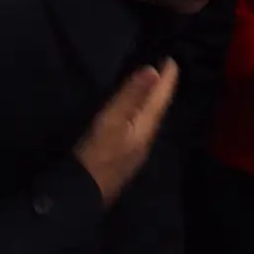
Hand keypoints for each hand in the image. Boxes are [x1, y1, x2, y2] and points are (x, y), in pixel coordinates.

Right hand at [74, 58, 179, 206]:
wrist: (81, 194)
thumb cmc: (98, 153)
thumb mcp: (113, 121)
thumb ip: (132, 96)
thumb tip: (154, 70)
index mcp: (146, 127)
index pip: (162, 98)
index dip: (168, 78)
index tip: (172, 59)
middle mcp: (146, 138)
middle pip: (158, 107)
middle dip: (162, 87)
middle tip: (164, 67)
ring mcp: (135, 149)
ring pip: (149, 117)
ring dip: (152, 99)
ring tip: (152, 84)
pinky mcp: (123, 155)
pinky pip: (139, 126)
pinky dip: (140, 112)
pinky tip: (135, 112)